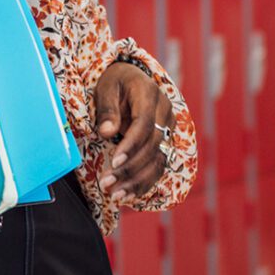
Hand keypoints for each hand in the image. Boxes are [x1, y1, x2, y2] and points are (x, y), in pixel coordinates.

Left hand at [93, 61, 174, 204]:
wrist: (129, 79)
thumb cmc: (115, 82)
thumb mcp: (106, 88)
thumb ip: (107, 109)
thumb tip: (106, 132)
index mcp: (149, 94)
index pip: (145, 124)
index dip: (131, 145)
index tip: (114, 162)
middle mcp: (165, 112)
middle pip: (152, 146)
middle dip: (129, 168)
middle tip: (106, 184)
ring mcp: (168, 128)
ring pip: (158, 160)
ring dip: (137, 181)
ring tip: (115, 195)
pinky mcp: (165, 141)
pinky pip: (158, 165)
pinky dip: (144, 182)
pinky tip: (127, 195)